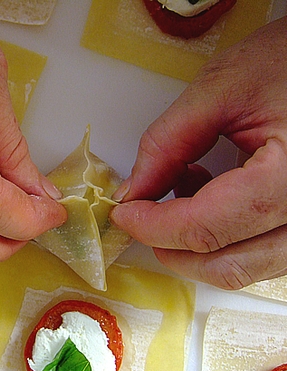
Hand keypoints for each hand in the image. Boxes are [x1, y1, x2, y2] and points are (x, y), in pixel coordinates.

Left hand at [110, 16, 286, 289]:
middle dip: (171, 247)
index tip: (123, 212)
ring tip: (179, 190)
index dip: (153, 226)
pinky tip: (208, 192)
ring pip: (245, 266)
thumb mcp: (222, 89)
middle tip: (140, 214)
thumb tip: (133, 192)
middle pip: (228, 265)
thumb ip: (168, 143)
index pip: (206, 227)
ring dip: (197, 244)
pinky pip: (262, 250)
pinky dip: (224, 236)